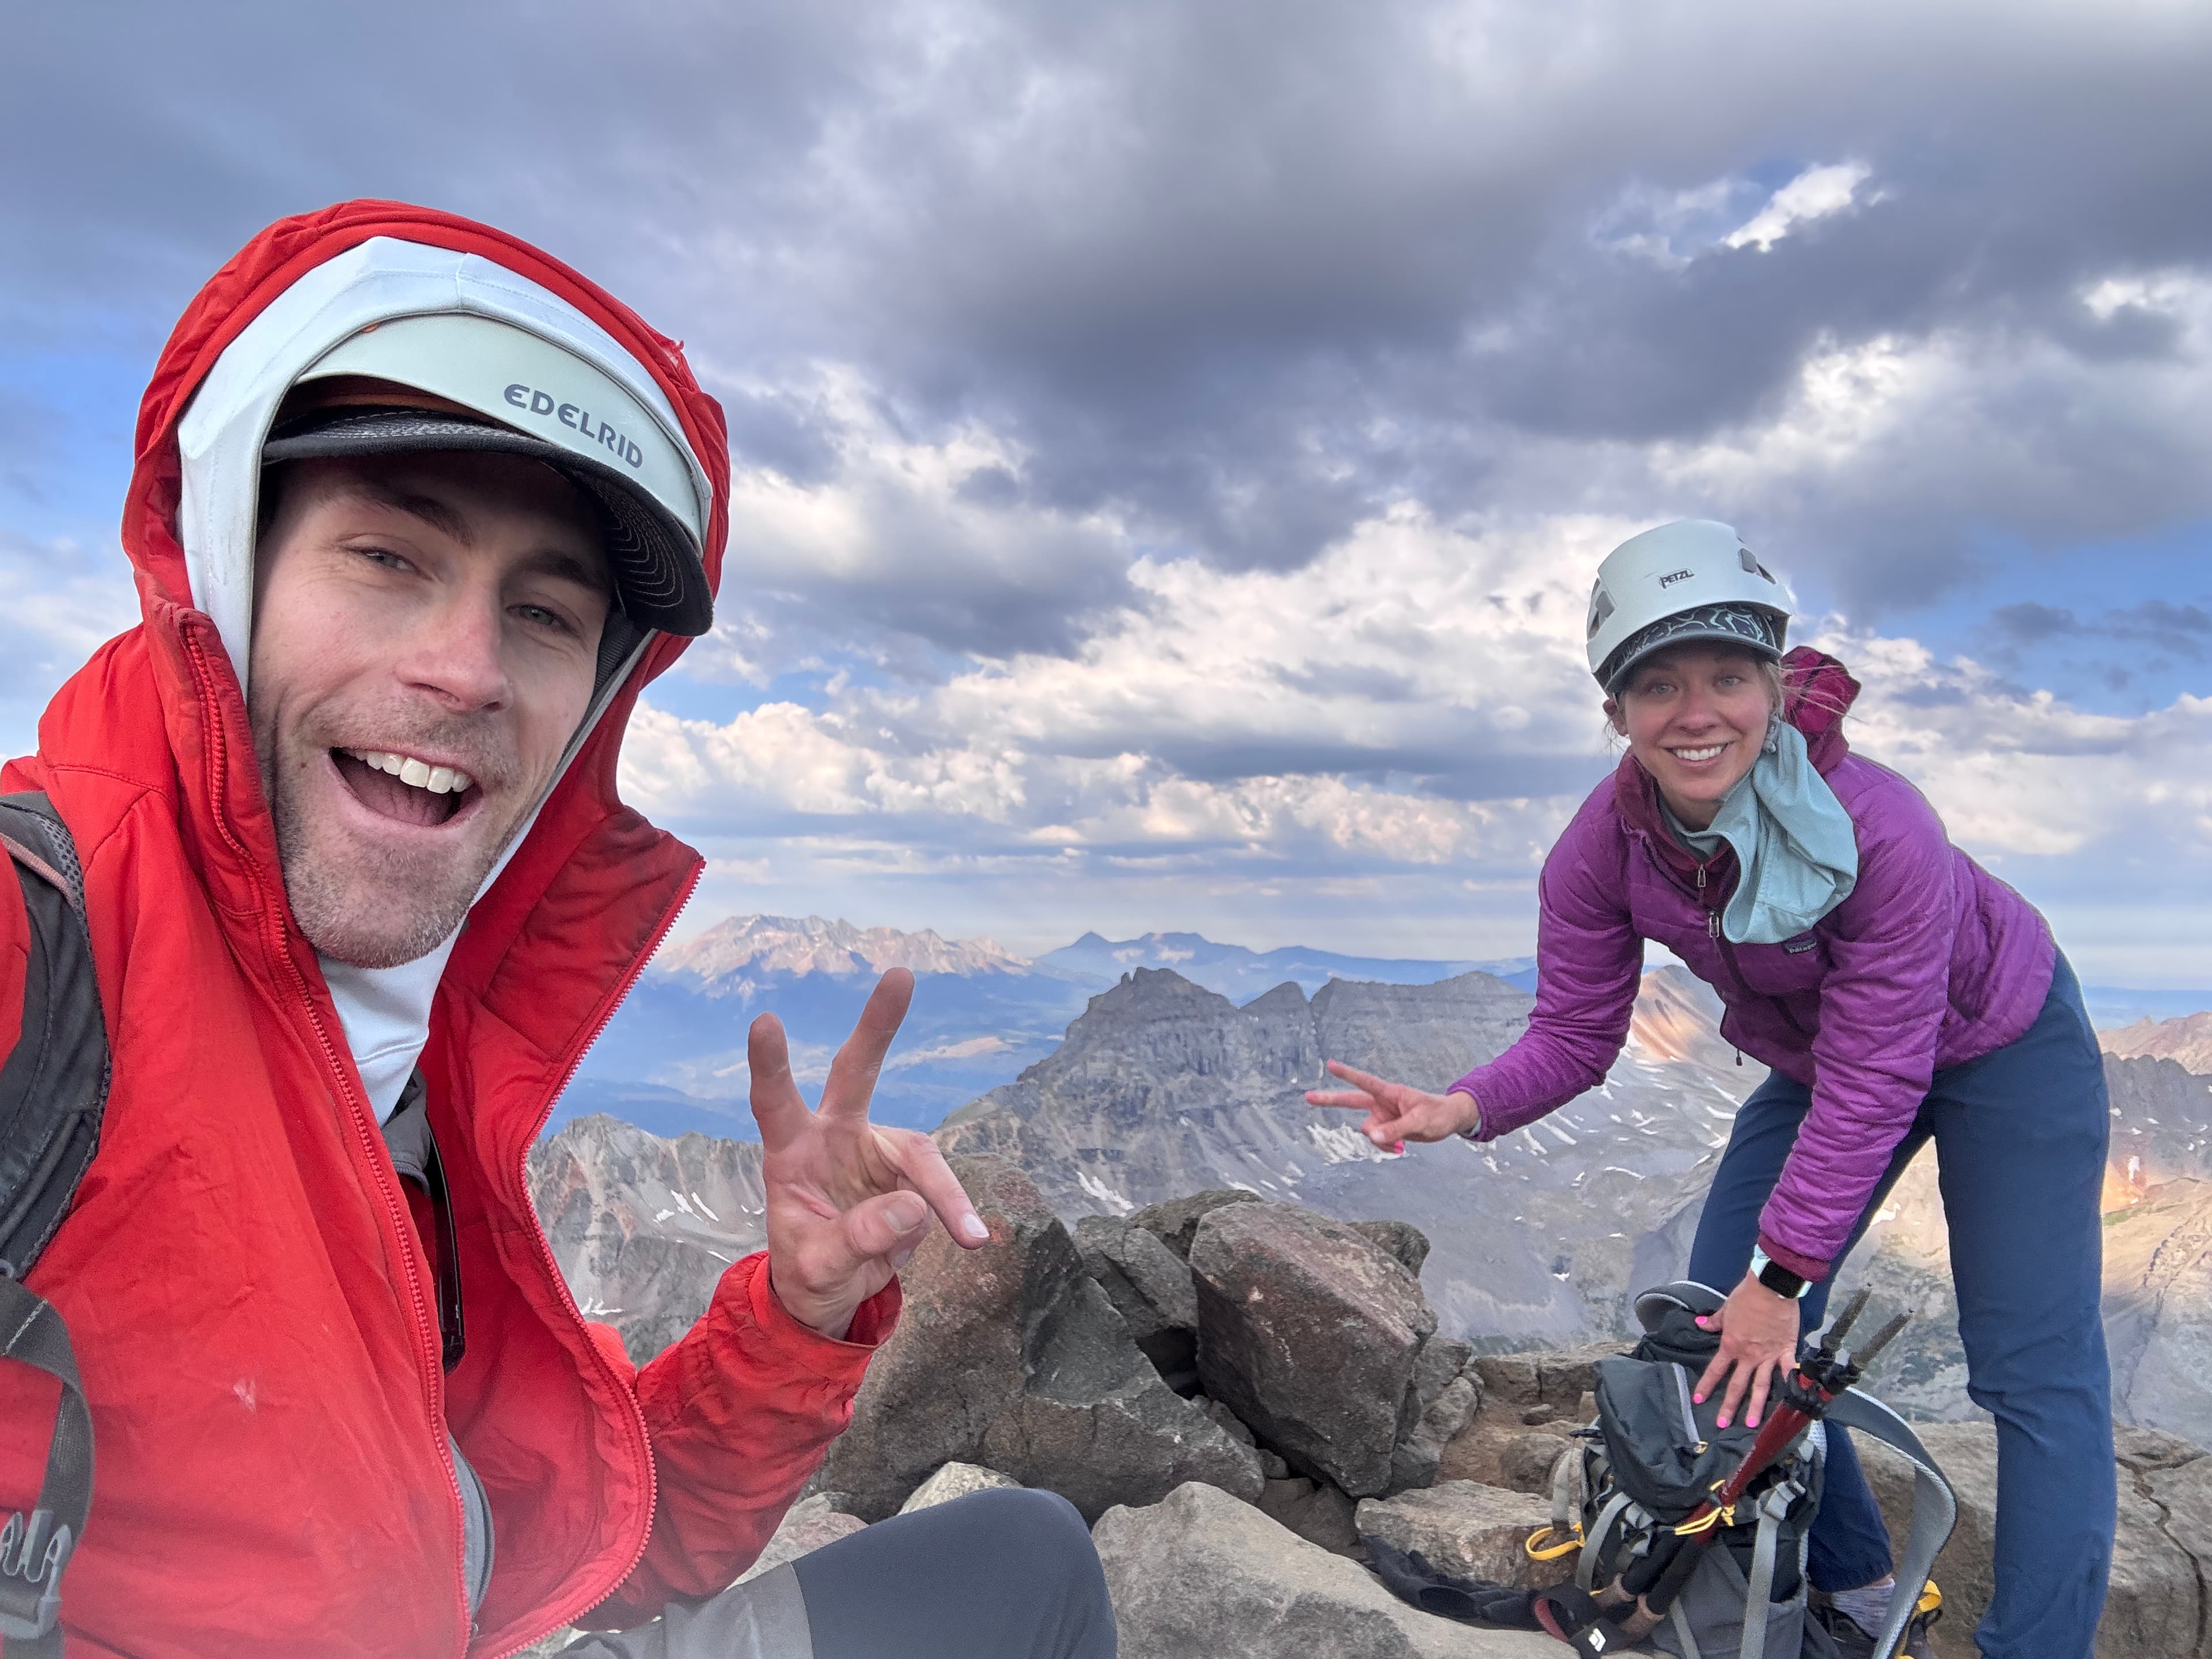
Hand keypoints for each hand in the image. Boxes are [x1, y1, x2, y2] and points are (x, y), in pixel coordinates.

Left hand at [750, 969, 988, 1339]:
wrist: (833, 1291)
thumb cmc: (809, 1273)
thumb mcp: (818, 1269)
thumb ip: (856, 1239)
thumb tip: (912, 1208)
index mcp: (791, 1153)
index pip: (773, 1101)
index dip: (770, 1064)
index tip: (764, 1021)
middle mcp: (834, 1136)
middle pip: (857, 1072)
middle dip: (878, 1025)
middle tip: (900, 973)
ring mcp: (875, 1148)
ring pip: (920, 1153)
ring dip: (947, 1193)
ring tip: (970, 1236)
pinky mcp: (908, 1169)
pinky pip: (940, 1186)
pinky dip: (957, 1211)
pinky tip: (969, 1237)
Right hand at [1304, 1061, 1478, 1146]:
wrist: (1448, 1121)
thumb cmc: (1437, 1114)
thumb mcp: (1420, 1122)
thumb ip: (1396, 1129)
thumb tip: (1371, 1136)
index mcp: (1389, 1093)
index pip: (1364, 1082)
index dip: (1346, 1074)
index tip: (1330, 1064)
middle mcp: (1382, 1103)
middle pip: (1350, 1101)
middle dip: (1329, 1099)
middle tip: (1307, 1096)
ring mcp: (1383, 1116)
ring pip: (1368, 1131)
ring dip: (1380, 1140)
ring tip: (1401, 1144)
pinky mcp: (1387, 1128)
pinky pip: (1378, 1140)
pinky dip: (1385, 1146)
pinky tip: (1400, 1148)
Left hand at [1692, 1273, 1802, 1428]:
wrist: (1771, 1288)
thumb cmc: (1747, 1296)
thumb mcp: (1726, 1308)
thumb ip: (1715, 1321)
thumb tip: (1701, 1325)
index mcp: (1731, 1345)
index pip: (1715, 1370)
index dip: (1706, 1386)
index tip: (1699, 1400)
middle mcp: (1748, 1355)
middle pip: (1737, 1385)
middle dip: (1728, 1406)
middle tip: (1721, 1424)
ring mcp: (1768, 1356)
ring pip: (1761, 1386)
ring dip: (1756, 1406)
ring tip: (1751, 1423)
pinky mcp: (1786, 1351)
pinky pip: (1788, 1371)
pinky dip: (1789, 1384)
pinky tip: (1791, 1400)